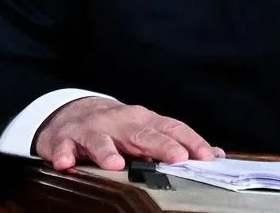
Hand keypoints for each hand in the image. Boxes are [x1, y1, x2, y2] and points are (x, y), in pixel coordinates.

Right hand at [34, 96, 222, 170]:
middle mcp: (121, 122)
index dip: (191, 141)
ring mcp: (92, 129)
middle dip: (161, 145)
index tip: (208, 156)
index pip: (173, 128)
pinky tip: (66, 164)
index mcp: (144, 120)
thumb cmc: (117, 128)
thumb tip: (215, 154)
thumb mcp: (146, 131)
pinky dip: (65, 155)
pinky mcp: (65, 139)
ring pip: (100, 139)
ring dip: (107, 151)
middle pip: (142, 133)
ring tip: (115, 165)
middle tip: (177, 157)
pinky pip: (64, 148)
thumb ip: (176, 142)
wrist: (71, 115)